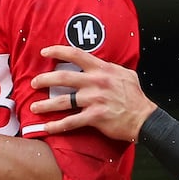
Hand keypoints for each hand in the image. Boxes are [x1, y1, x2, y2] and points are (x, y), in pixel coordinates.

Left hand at [29, 44, 156, 140]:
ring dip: (46, 104)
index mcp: (102, 69)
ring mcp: (94, 100)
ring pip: (63, 101)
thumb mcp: (125, 74)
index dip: (57, 51)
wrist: (144, 119)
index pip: (76, 54)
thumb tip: (96, 63)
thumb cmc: (134, 96)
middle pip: (63, 77)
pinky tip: (46, 128)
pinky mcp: (95, 117)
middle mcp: (96, 82)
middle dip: (44, 79)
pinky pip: (71, 121)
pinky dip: (57, 126)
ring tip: (34, 106)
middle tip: (33, 82)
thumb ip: (108, 68)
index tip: (44, 52)